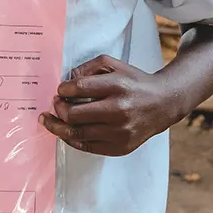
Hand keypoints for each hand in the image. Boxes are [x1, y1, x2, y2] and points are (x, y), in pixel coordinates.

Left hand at [42, 54, 183, 156]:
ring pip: (77, 133)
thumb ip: (88, 67)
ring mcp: (120, 132)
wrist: (163, 104)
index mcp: (118, 86)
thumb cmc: (134, 83)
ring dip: (57, 126)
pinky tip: (64, 131)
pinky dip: (71, 139)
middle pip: (74, 114)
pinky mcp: (120, 147)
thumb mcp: (114, 65)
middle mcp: (119, 110)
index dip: (63, 89)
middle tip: (55, 104)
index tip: (61, 90)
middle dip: (58, 109)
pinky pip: (86, 146)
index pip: (79, 88)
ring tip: (48, 120)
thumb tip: (66, 81)